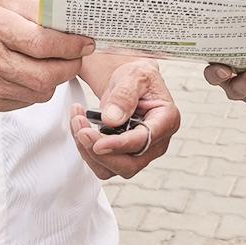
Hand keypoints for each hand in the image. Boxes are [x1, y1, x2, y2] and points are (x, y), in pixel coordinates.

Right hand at [0, 0, 94, 112]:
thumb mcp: (0, 0)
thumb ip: (35, 11)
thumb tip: (69, 25)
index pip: (41, 43)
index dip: (71, 46)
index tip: (86, 42)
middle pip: (44, 76)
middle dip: (69, 67)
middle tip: (75, 56)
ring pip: (39, 93)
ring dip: (53, 79)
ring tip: (49, 62)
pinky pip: (24, 101)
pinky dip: (34, 88)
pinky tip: (27, 73)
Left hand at [70, 58, 178, 179]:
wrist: (130, 83)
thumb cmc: (138, 78)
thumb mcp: (134, 75)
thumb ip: (124, 95)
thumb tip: (112, 119)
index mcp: (166, 120)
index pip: (144, 141)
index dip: (120, 145)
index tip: (98, 143)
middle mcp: (156, 142)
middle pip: (129, 165)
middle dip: (100, 152)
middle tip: (82, 130)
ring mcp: (139, 152)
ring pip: (112, 169)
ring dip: (88, 150)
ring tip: (78, 121)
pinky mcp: (123, 156)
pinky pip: (101, 164)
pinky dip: (86, 149)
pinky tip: (81, 128)